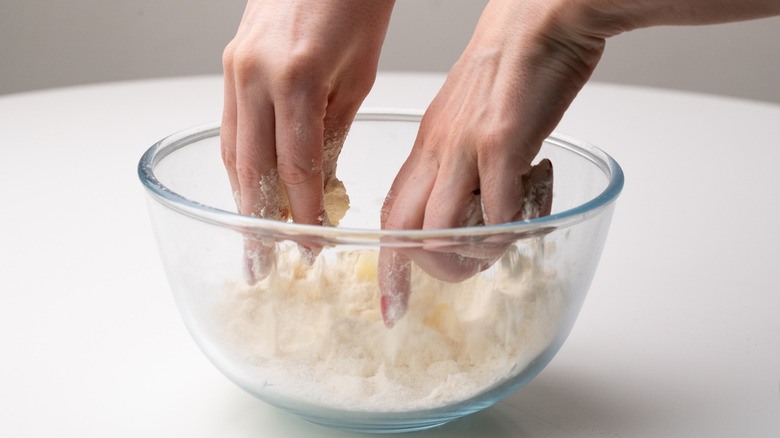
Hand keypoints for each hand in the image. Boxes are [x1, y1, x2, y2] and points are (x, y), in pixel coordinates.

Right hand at [221, 0, 393, 281]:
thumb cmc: (356, 3)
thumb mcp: (358, 74)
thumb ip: (333, 132)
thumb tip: (322, 186)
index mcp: (296, 79)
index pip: (296, 168)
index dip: (303, 214)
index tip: (310, 247)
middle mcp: (254, 75)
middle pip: (250, 169)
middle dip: (260, 222)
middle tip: (264, 263)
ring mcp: (234, 68)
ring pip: (231, 150)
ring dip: (244, 197)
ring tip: (254, 234)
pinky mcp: (229, 63)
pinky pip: (229, 124)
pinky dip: (239, 161)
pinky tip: (251, 185)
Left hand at [378, 0, 604, 326]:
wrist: (541, 15)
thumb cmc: (513, 62)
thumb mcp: (470, 114)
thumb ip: (466, 156)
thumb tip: (475, 197)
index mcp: (428, 145)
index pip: (391, 212)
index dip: (388, 260)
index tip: (391, 300)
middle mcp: (438, 150)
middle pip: (402, 230)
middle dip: (420, 270)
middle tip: (458, 275)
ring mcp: (466, 147)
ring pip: (439, 230)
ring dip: (466, 256)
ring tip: (497, 250)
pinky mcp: (502, 141)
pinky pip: (496, 209)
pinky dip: (509, 231)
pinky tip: (530, 218)